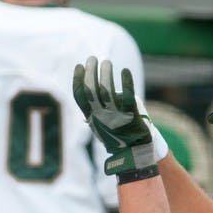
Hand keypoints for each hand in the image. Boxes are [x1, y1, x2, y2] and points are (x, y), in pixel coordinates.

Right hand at [73, 56, 156, 176]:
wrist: (134, 153)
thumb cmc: (117, 139)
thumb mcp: (101, 130)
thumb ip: (94, 119)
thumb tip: (86, 115)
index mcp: (92, 118)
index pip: (80, 96)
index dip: (78, 80)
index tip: (79, 66)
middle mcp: (101, 116)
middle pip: (91, 90)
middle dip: (90, 72)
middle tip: (93, 58)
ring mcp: (116, 116)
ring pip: (107, 91)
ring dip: (105, 74)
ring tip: (106, 62)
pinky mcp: (131, 115)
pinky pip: (128, 96)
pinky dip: (127, 82)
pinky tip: (125, 71)